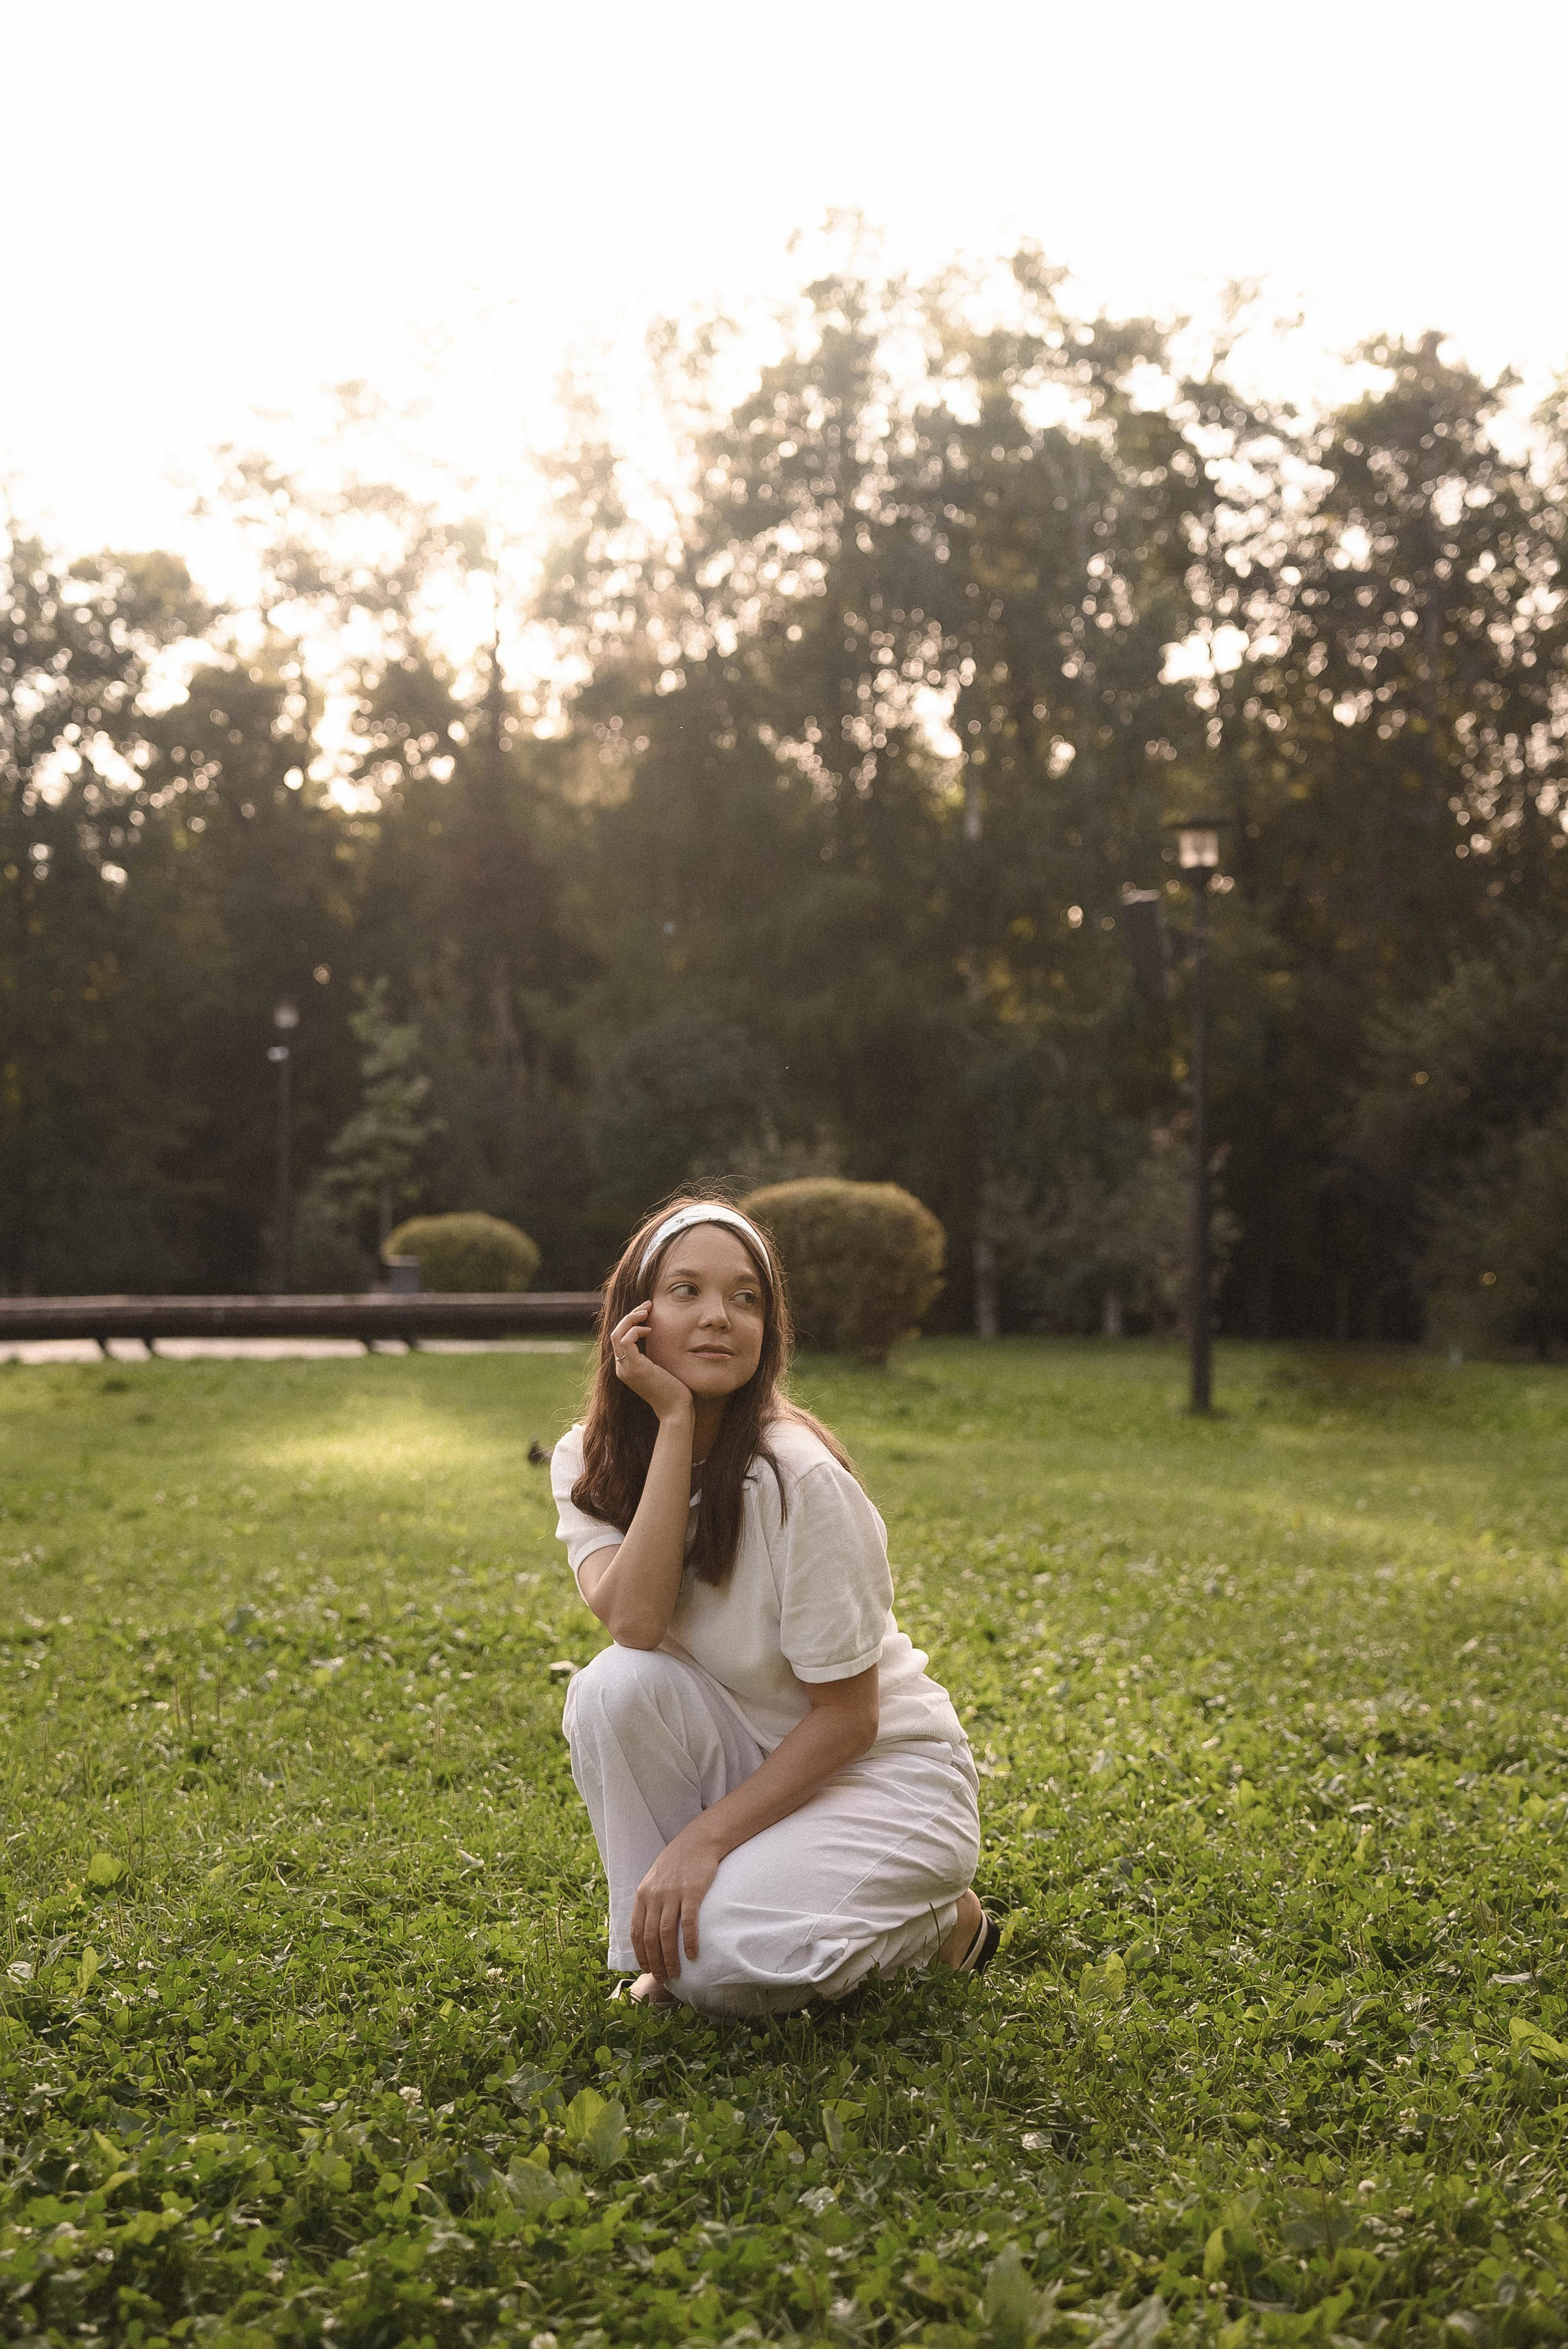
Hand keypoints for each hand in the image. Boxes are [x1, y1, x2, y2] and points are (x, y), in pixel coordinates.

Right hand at [610, 1303, 694, 1424]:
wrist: (676, 1410)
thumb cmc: (675, 1390)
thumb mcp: (662, 1366)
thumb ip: (655, 1353)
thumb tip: (659, 1335)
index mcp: (627, 1367)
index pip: (621, 1337)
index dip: (631, 1321)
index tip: (648, 1311)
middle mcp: (622, 1368)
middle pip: (616, 1333)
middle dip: (631, 1315)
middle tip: (647, 1305)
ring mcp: (625, 1368)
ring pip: (617, 1334)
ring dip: (631, 1318)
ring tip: (647, 1311)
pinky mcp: (634, 1368)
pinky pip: (625, 1341)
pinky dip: (635, 1330)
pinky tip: (649, 1329)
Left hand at [630, 1824, 719, 1980]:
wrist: (698, 1841)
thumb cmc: (677, 1862)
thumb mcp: (654, 1879)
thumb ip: (649, 1902)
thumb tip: (647, 1929)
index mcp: (643, 1895)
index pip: (636, 1931)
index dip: (640, 1953)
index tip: (647, 1969)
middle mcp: (655, 1896)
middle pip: (650, 1937)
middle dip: (655, 1961)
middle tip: (662, 1977)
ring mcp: (673, 1894)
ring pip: (666, 1934)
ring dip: (669, 1958)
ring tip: (675, 1972)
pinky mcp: (692, 1892)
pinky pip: (688, 1922)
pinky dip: (688, 1941)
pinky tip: (691, 1955)